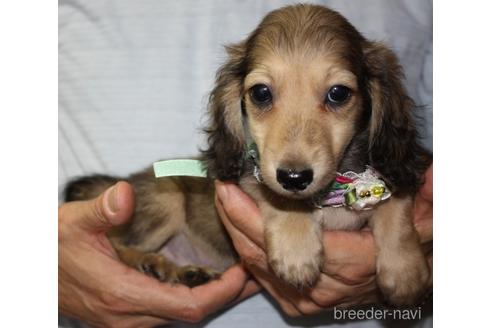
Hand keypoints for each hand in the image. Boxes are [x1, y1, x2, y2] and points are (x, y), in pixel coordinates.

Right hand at [59, 181, 257, 327]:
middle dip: (225, 295)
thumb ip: (102, 210)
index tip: (243, 272)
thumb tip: (124, 195)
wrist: (32, 270)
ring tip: (235, 274)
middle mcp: (129, 315)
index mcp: (124, 293)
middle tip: (250, 270)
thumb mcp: (74, 223)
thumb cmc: (52, 247)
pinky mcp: (124, 315)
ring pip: (181, 316)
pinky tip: (203, 280)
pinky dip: (192, 297)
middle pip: (192, 314)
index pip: (189, 306)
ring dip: (211, 297)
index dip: (222, 293)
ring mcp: (126, 319)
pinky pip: (168, 312)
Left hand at [215, 165, 432, 315]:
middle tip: (220, 186)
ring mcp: (304, 298)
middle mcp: (320, 288)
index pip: (285, 238)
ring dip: (236, 231)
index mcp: (345, 264)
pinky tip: (236, 224)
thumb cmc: (401, 238)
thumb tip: (432, 183)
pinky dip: (245, 247)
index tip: (229, 186)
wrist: (397, 275)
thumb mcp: (408, 218)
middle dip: (235, 218)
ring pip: (255, 264)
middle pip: (260, 252)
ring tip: (224, 199)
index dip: (252, 213)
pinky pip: (259, 273)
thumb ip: (410, 212)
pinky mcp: (295, 301)